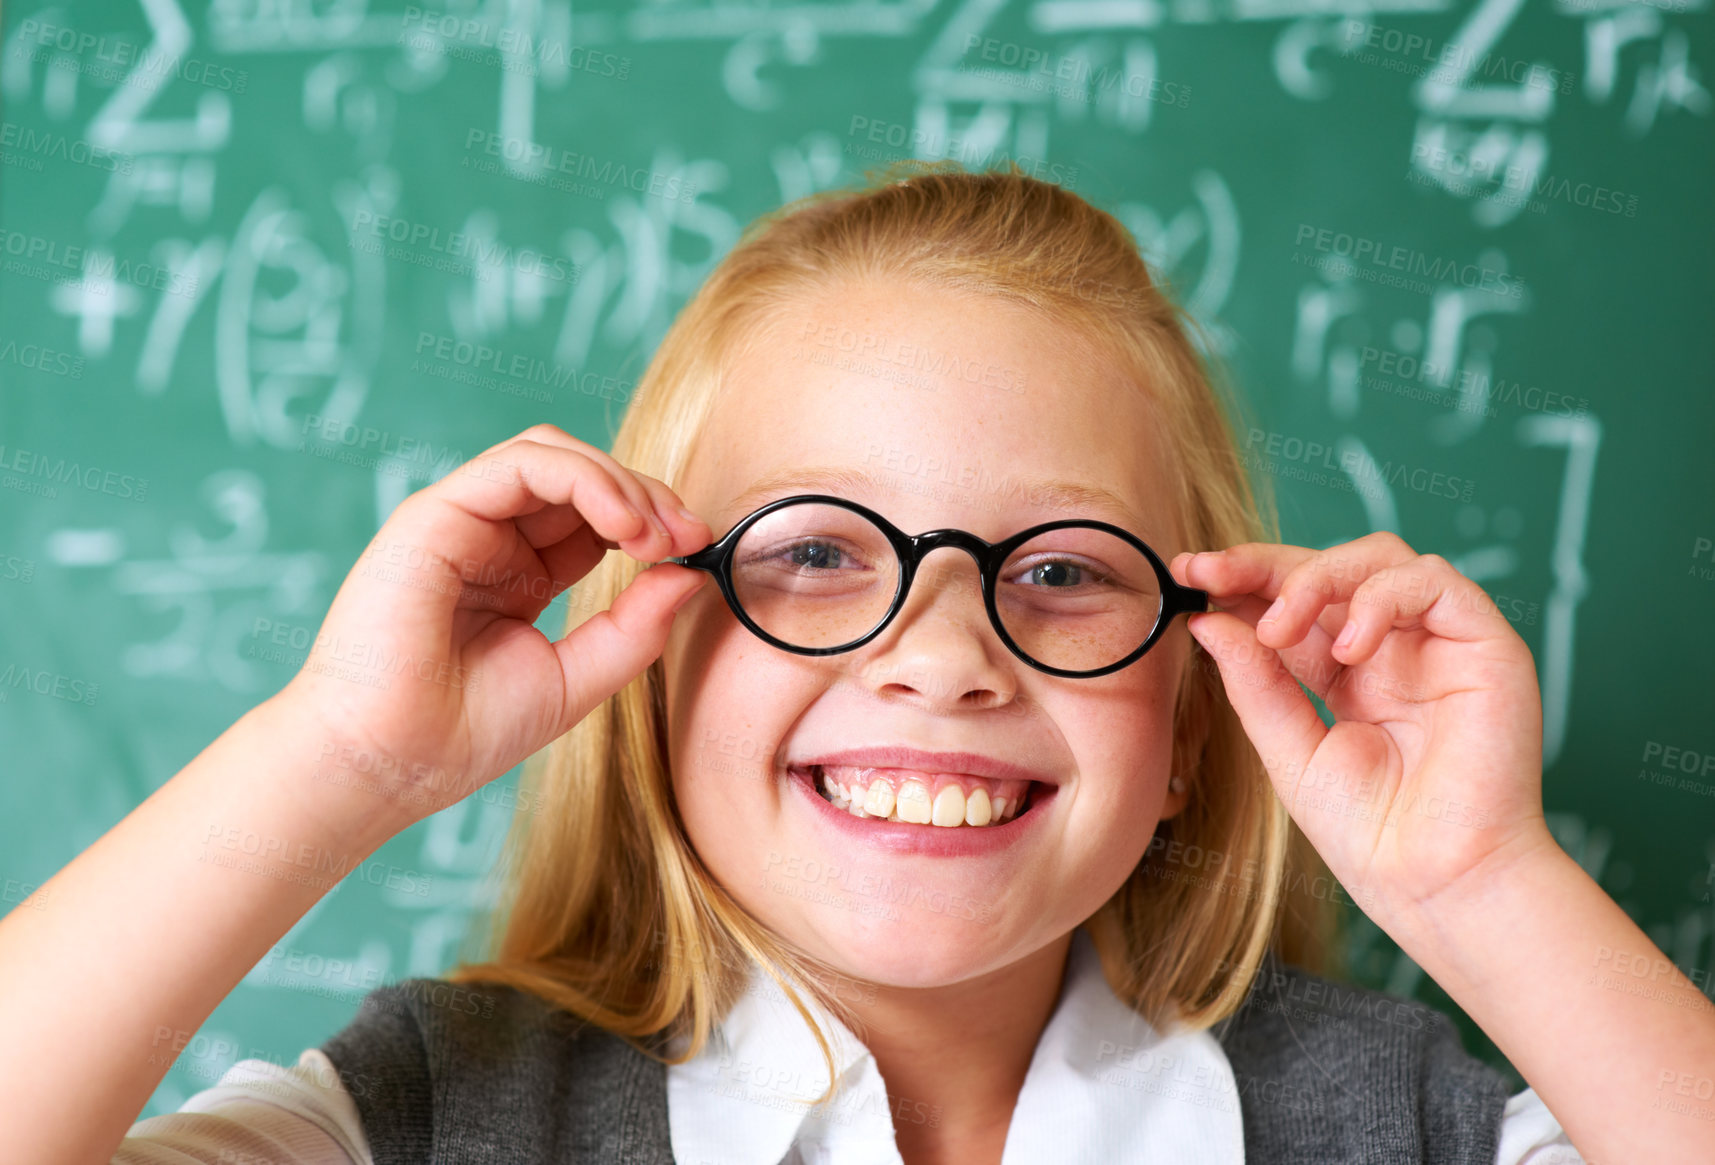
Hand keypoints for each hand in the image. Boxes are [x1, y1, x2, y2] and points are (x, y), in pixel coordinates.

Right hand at [274, 423, 709, 829]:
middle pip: (581, 476)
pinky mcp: (435, 514)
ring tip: (660, 534)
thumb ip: (634, 627)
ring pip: (553, 455)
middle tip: (691, 536)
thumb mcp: (576, 679)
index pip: (595, 515)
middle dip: (648, 496)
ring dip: (621, 483)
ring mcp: (459, 520)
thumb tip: (691, 575)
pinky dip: (584, 481)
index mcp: (518, 573)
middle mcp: (488, 537)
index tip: (700, 549)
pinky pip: (521, 465)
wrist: (388, 766)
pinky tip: (625, 526)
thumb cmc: (463, 734)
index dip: (653, 520)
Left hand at [1169, 532, 1554, 919]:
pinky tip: (1351, 648)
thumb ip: (1254, 682)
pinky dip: (1383, 598)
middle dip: (1264, 563)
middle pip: (1331, 568)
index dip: (1244, 580)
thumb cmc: (1372, 833)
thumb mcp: (1290, 750)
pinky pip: (1437, 582)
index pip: (1295, 602)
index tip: (1188, 573)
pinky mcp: (1487, 645)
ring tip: (1278, 628)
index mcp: (1348, 673)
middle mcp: (1395, 649)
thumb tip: (1207, 620)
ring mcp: (1440, 644)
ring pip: (1382, 558)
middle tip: (1208, 573)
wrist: (1435, 884)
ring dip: (1318, 577)